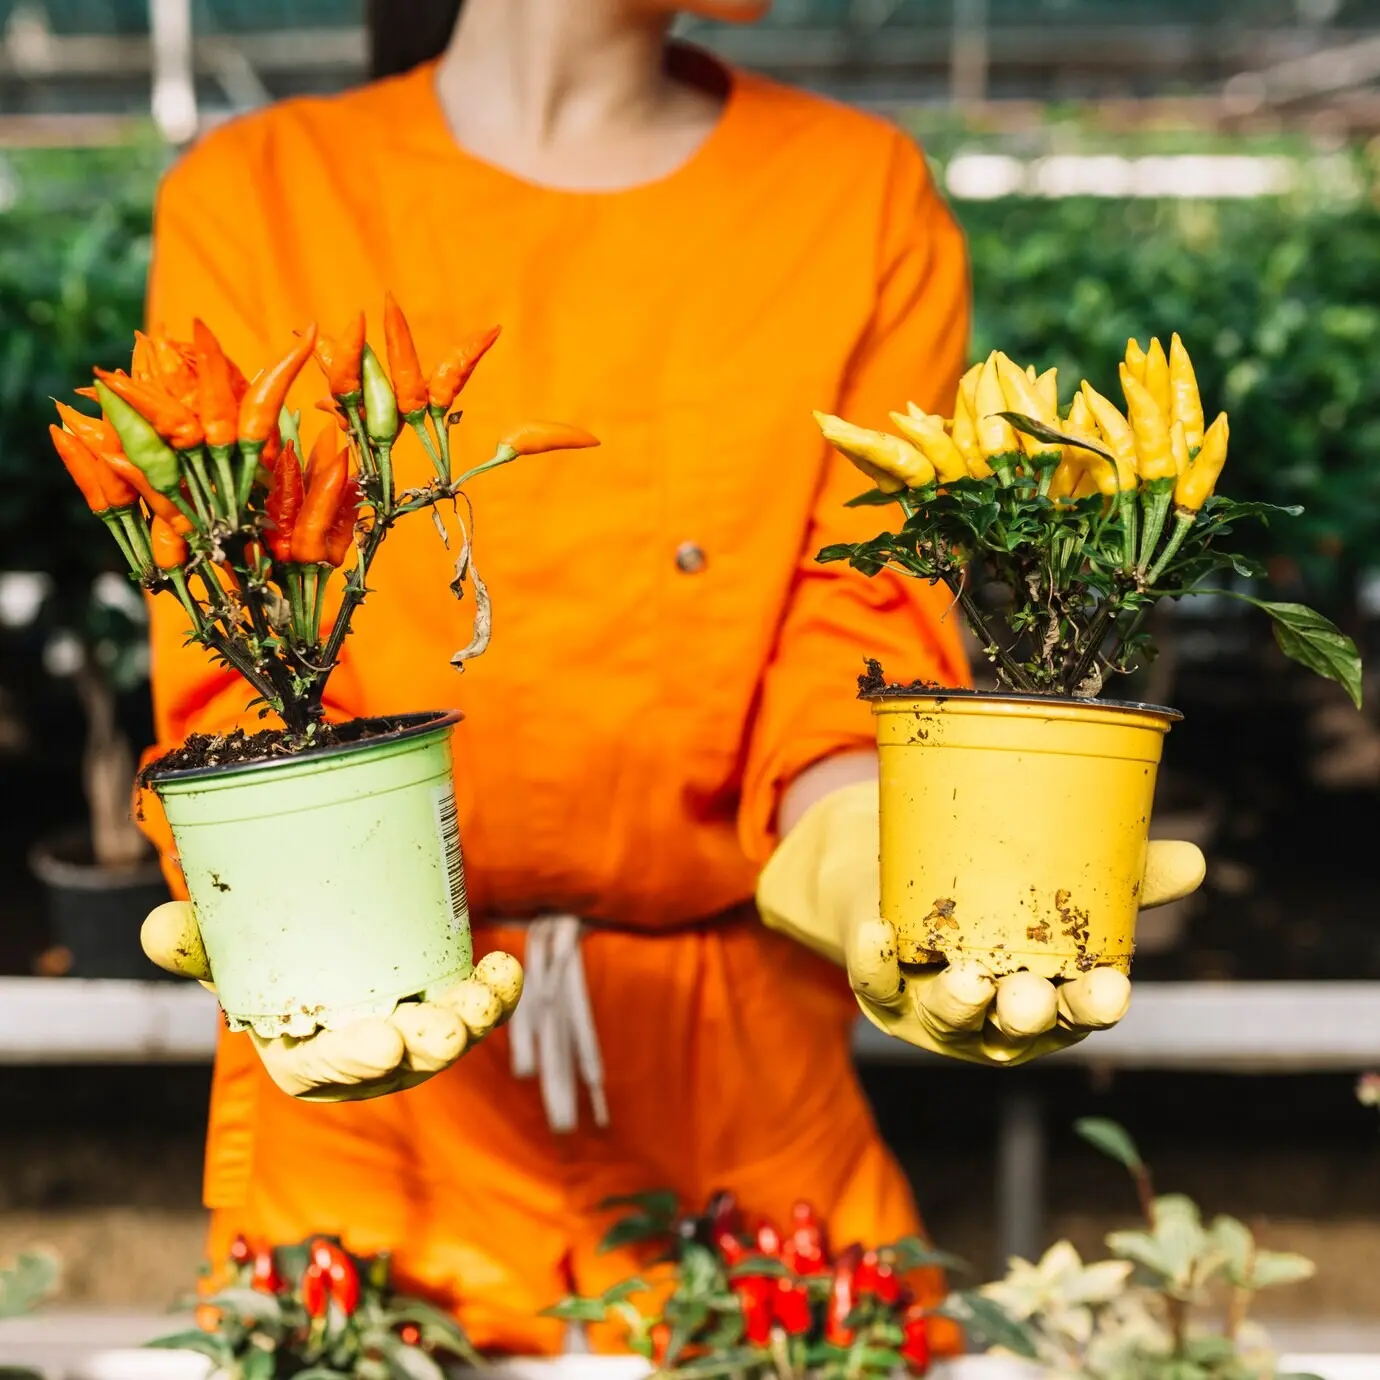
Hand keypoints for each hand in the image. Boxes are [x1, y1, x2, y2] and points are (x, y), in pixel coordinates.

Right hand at [141, 901, 522, 1100]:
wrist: (316, 948)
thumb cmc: (265, 965)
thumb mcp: (225, 957)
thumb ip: (196, 944)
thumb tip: (163, 925)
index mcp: (305, 1059)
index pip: (330, 1067)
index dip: (356, 1059)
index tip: (382, 1041)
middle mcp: (365, 1059)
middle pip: (403, 1060)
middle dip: (429, 1045)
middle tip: (447, 1025)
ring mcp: (413, 1038)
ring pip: (450, 1037)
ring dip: (475, 1017)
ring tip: (487, 990)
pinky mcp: (448, 1008)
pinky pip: (480, 1010)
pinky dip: (497, 993)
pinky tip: (505, 965)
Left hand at [756, 781, 1203, 1066]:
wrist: (889, 872)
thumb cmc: (989, 888)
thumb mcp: (1052, 881)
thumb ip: (1119, 877)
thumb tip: (1193, 861)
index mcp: (1045, 998)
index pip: (1076, 1012)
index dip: (1092, 1007)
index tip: (1110, 990)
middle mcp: (991, 1018)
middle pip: (1012, 1030)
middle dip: (1022, 1016)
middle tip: (1027, 997)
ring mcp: (931, 1010)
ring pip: (947, 1018)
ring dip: (956, 1003)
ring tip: (963, 978)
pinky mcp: (879, 988)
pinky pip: (874, 984)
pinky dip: (874, 963)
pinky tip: (877, 933)